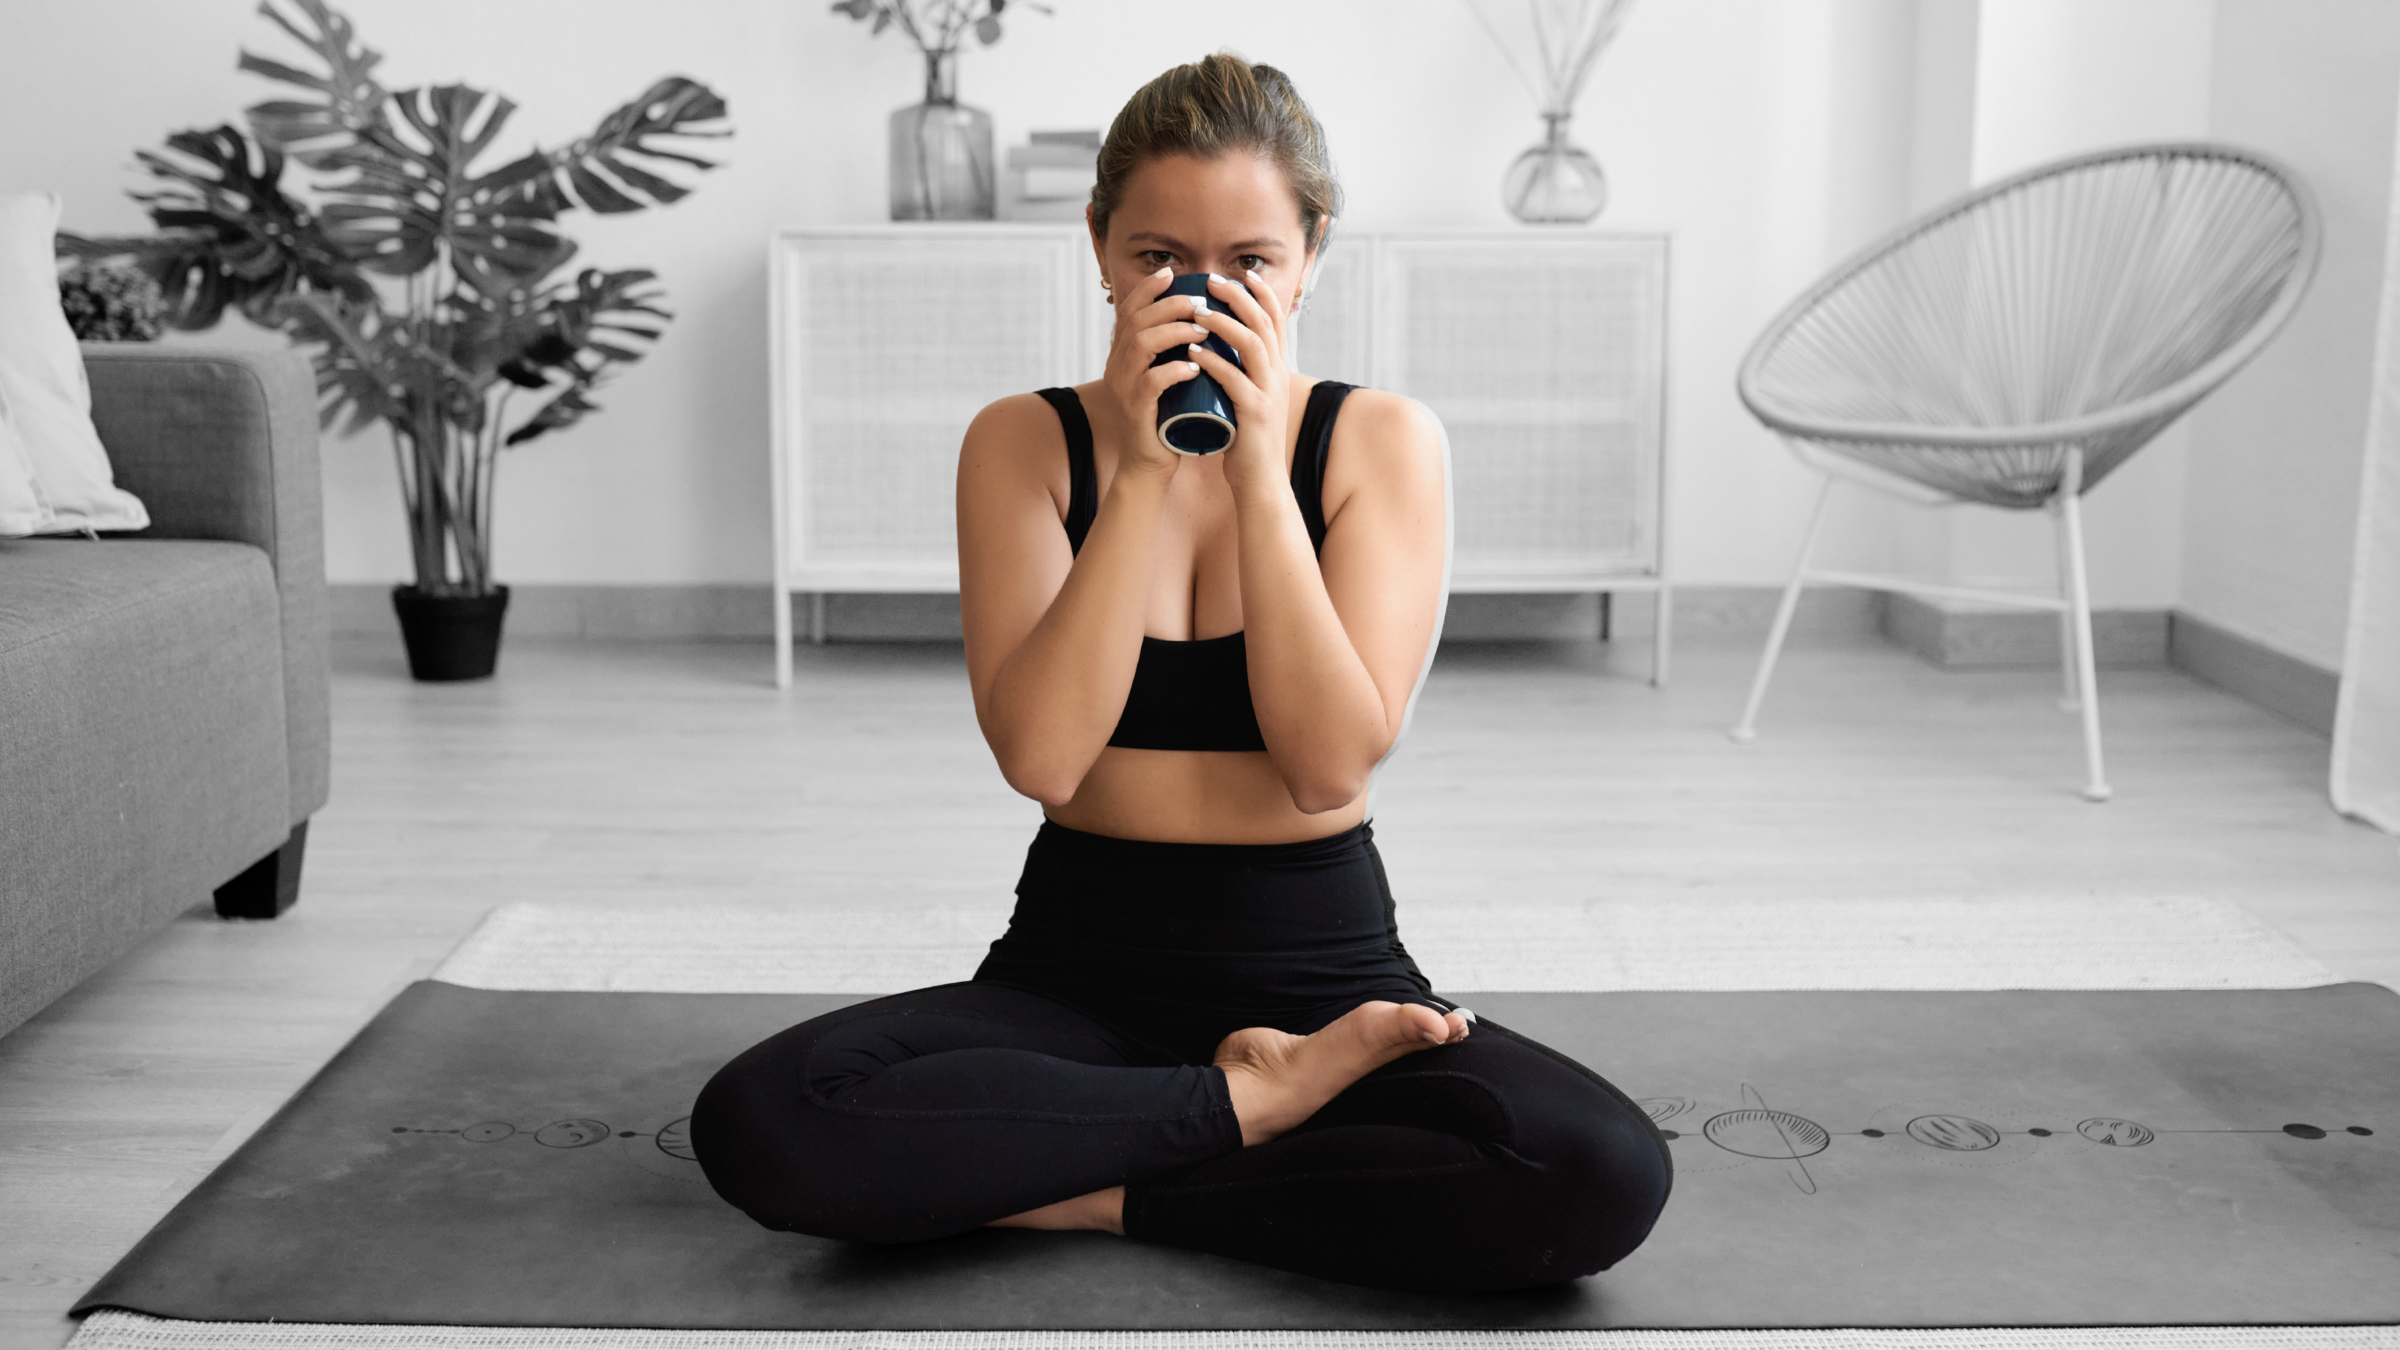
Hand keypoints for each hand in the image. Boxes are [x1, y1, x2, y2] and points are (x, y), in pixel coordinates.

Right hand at [1097, 266, 1210, 484]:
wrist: (1150, 464)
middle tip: (1200, 303)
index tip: (1173, 274)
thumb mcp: (1166, 377)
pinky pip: (1150, 382)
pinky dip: (1173, 371)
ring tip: (1202, 331)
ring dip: (1174, 332)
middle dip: (1170, 305)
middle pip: (1137, 321)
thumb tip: (1201, 320)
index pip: (1129, 310)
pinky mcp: (1135, 410)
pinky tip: (1193, 367)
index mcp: (1123, 355)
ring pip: (1141, 344)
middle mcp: (1117, 366)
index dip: (1148, 288)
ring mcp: (1123, 388)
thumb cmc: (1166, 418)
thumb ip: (1172, 352)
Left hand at [1187, 270, 1294, 498]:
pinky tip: (1193, 350)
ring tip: (1198, 311)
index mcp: (1278, 370)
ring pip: (1252, 344)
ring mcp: (1268, 393)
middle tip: (1212, 281)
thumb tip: (1220, 348)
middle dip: (1238, 297)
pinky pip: (1234, 378)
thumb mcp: (1249, 397)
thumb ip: (1241, 373)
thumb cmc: (1247, 439)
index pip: (1276, 320)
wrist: (1260, 481)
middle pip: (1264, 323)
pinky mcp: (1255, 413)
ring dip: (1223, 323)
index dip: (1260, 293)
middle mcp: (1278, 376)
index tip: (1240, 274)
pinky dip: (1213, 361)